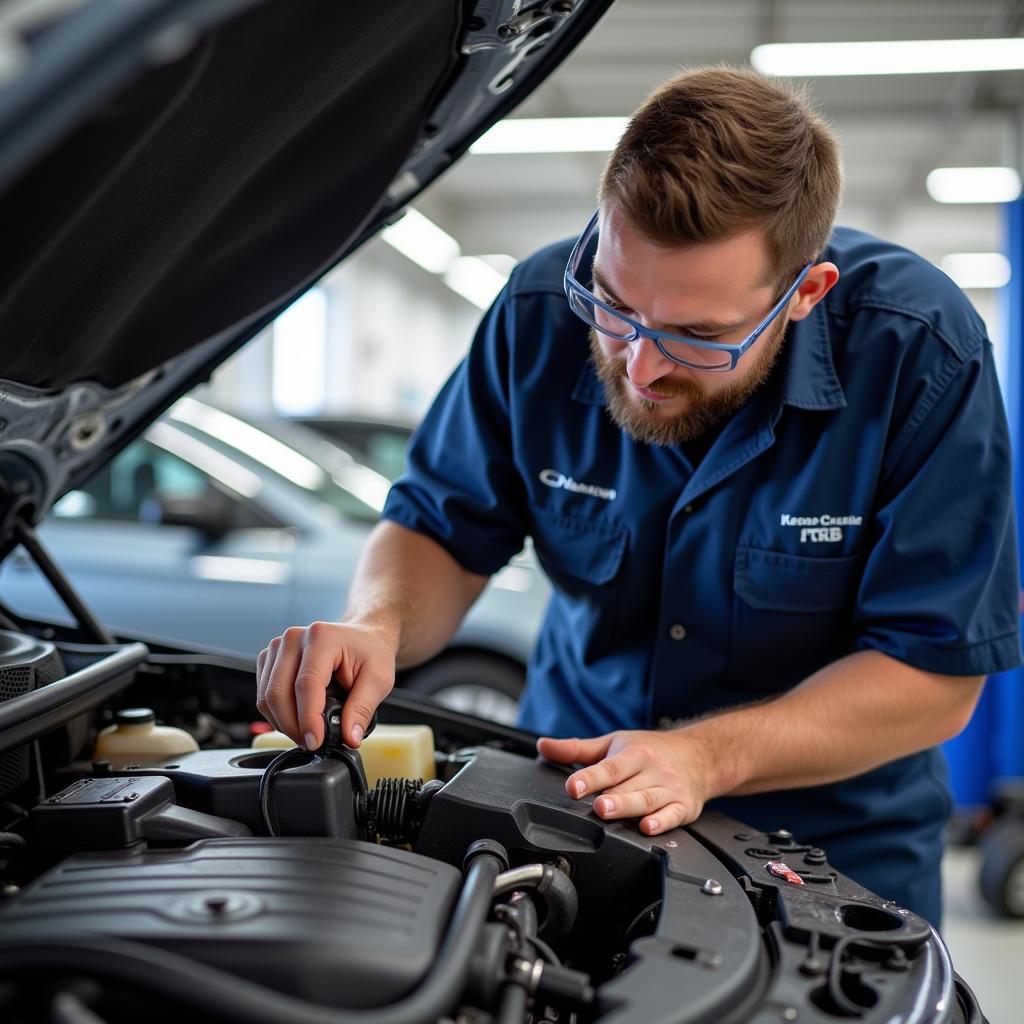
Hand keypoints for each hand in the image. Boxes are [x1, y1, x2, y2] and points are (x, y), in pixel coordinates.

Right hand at [256, 621, 395, 748]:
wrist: (363, 637)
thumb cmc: (370, 652)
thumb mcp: (379, 679)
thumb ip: (362, 709)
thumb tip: (349, 737)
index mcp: (322, 637)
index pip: (306, 684)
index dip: (308, 719)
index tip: (316, 741)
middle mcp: (294, 638)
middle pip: (278, 693)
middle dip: (293, 727)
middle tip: (313, 743)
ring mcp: (278, 648)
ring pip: (266, 697)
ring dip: (284, 723)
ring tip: (307, 732)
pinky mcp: (270, 659)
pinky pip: (264, 695)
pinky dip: (277, 714)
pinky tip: (298, 718)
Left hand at [536, 730, 712, 834]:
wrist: (700, 755)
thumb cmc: (651, 750)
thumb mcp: (613, 743)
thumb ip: (576, 749)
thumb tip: (542, 746)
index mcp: (633, 753)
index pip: (609, 767)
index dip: (590, 777)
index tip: (573, 786)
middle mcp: (652, 770)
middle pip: (628, 786)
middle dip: (611, 796)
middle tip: (595, 804)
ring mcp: (669, 789)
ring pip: (647, 800)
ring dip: (628, 808)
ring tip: (608, 813)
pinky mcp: (684, 808)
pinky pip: (672, 816)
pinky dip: (661, 822)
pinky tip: (647, 827)